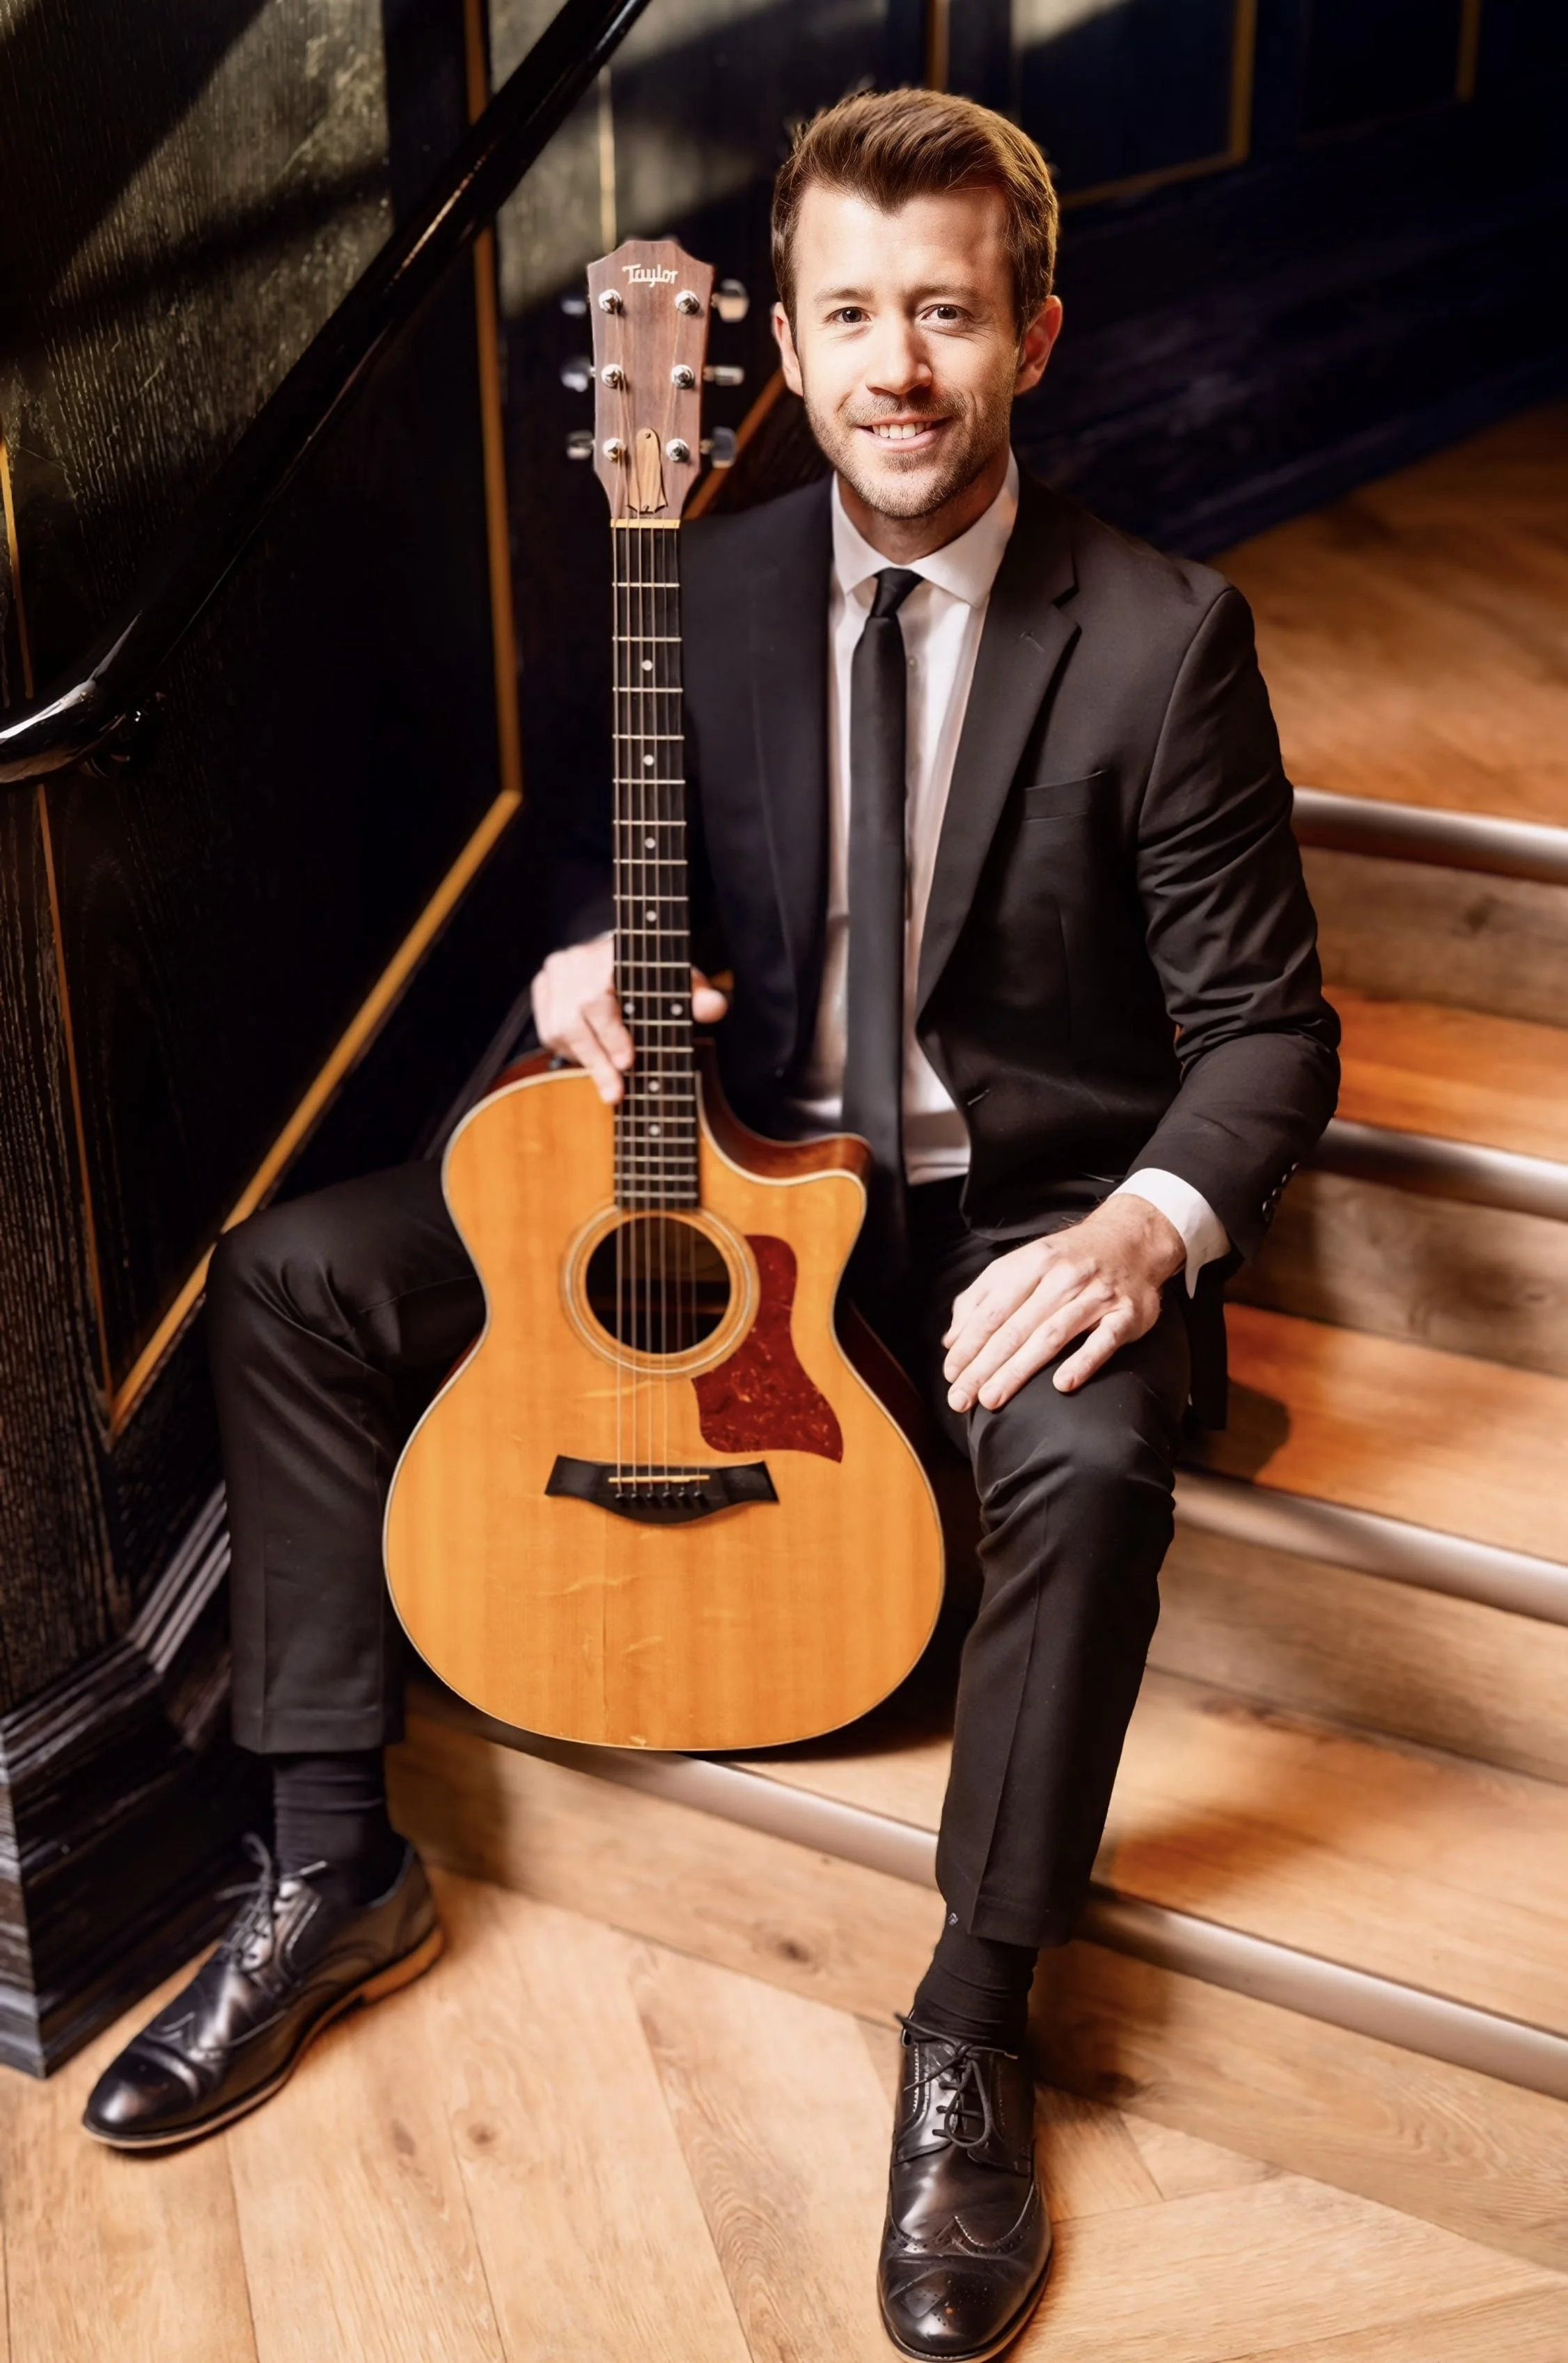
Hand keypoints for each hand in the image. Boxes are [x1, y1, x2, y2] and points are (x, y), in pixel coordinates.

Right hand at [529, 930, 728, 1103]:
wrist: (619, 955)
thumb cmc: (656, 973)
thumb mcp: (683, 980)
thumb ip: (698, 995)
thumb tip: (714, 1008)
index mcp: (606, 951)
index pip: (598, 997)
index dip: (611, 1034)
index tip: (629, 1063)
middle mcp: (573, 960)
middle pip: (574, 1020)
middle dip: (598, 1061)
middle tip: (618, 1093)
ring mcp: (552, 975)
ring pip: (558, 1031)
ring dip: (586, 1062)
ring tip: (611, 1085)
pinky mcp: (541, 992)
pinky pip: (549, 1034)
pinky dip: (571, 1053)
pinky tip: (595, 1061)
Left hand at [942, 1196, 1185, 1412]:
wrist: (1132, 1239)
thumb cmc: (1067, 1260)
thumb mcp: (1022, 1265)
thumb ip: (982, 1298)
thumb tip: (951, 1340)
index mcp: (1032, 1263)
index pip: (993, 1309)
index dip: (969, 1343)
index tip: (951, 1373)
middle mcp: (1063, 1277)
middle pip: (1016, 1327)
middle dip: (984, 1365)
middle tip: (962, 1398)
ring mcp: (1097, 1295)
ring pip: (1052, 1335)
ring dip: (1019, 1369)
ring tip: (993, 1398)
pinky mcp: (1126, 1314)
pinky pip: (1103, 1341)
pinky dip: (1083, 1362)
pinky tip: (1061, 1385)